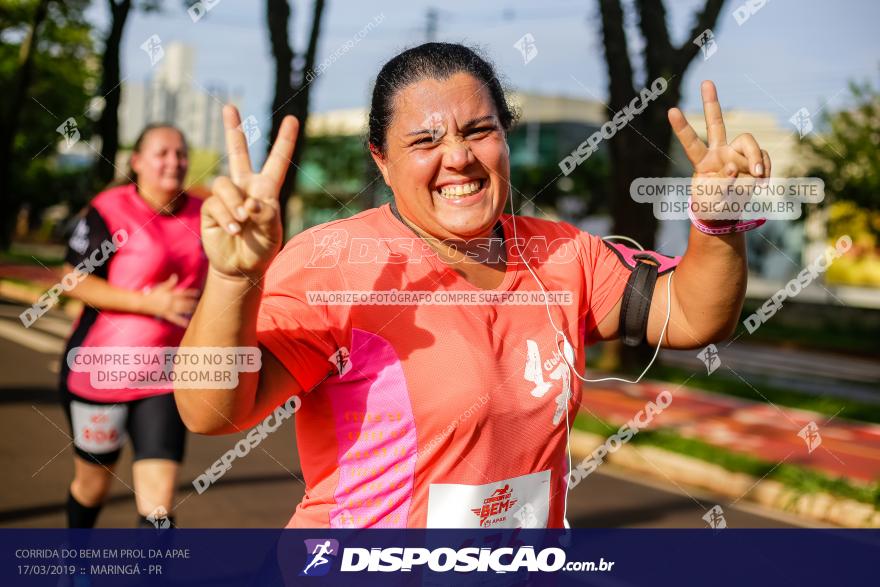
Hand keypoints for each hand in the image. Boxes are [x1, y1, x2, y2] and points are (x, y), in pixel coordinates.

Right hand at [142, 274, 200, 327]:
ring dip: (188, 310)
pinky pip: (175, 319)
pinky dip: (181, 321)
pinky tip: (187, 324)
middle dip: (191, 302)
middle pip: (184, 302)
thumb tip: (175, 275)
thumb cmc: (152, 294)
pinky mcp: (165, 314)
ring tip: (195, 310)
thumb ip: (170, 282)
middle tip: (199, 303)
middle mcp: (171, 301)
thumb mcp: (161, 287)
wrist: (143, 302)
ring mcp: (169, 308)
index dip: (191, 293)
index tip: (198, 293)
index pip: (183, 293)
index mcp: (171, 294)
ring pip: (181, 309)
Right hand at [201, 105, 299, 278]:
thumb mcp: (272, 232)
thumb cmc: (262, 248)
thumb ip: (265, 214)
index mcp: (266, 189)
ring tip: (242, 222)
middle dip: (232, 129)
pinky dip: (226, 216)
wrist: (241, 267)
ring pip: (224, 184)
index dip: (285, 141)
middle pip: (237, 153)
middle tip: (229, 107)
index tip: (293, 119)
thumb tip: (248, 203)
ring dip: (233, 203)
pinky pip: (215, 203)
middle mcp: (245, 187)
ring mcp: (226, 196)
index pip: (277, 161)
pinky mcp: (210, 208)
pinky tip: (233, 230)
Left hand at [668, 81, 771, 223]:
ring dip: (756, 158)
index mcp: (702, 161)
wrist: (728, 213)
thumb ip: (721, 185)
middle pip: (716, 123)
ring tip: (757, 177)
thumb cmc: (712, 207)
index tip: (671, 110)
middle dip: (712, 102)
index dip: (682, 127)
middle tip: (706, 82)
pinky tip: (762, 182)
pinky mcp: (754, 160)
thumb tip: (735, 167)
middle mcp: (719, 152)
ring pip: (749, 142)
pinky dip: (766, 169)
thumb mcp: (711, 202)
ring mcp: (737, 154)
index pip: (691, 142)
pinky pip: (764, 158)